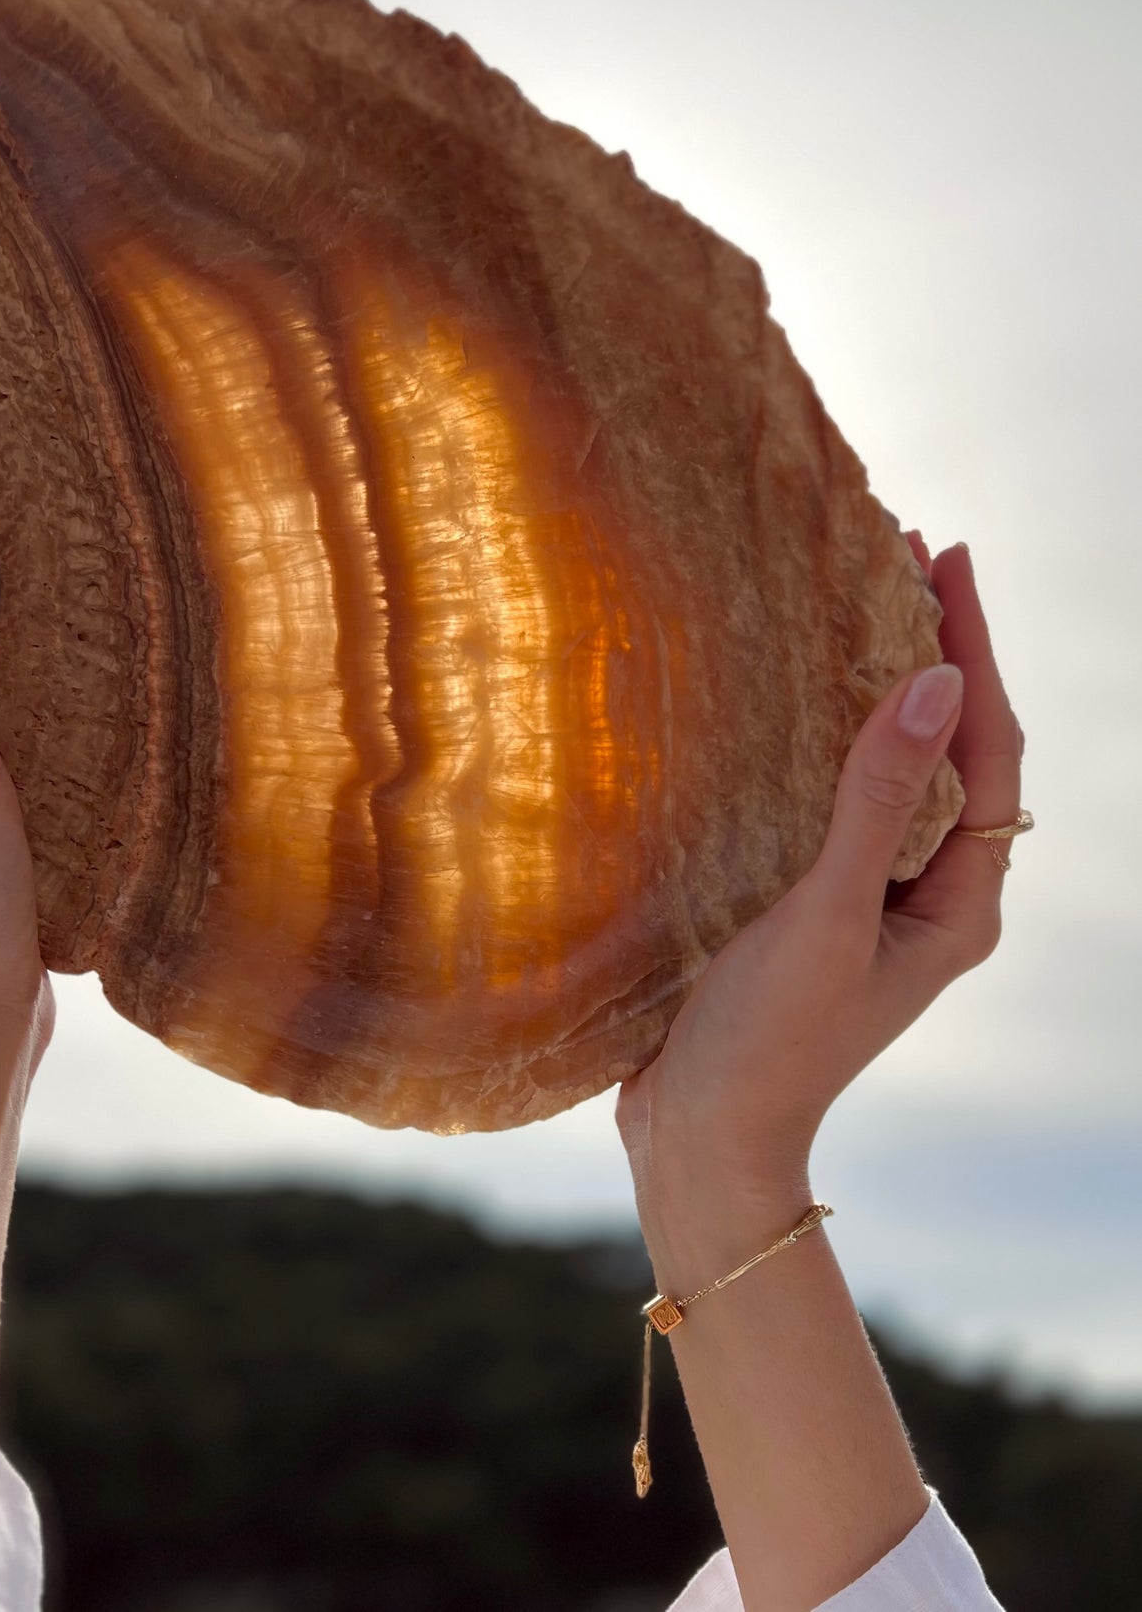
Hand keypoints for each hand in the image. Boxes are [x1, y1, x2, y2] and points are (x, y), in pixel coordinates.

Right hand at [617, 535, 1022, 1235]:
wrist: (702, 1139)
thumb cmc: (769, 1044)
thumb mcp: (826, 917)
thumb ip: (878, 802)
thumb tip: (936, 683)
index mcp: (958, 903)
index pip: (990, 751)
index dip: (975, 650)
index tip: (947, 558)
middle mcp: (929, 895)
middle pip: (953, 751)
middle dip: (936, 652)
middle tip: (899, 554)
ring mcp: (871, 900)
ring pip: (895, 771)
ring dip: (880, 688)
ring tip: (852, 602)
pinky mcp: (812, 904)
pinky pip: (838, 800)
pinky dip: (825, 739)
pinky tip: (788, 700)